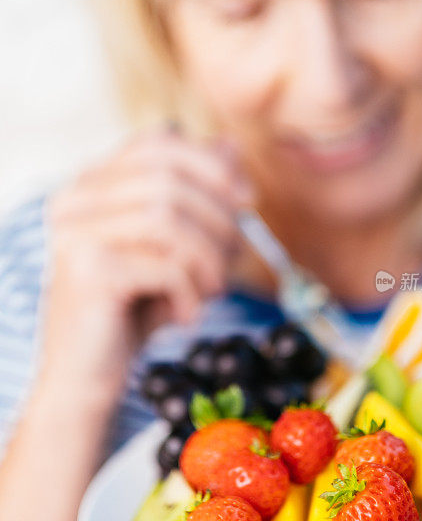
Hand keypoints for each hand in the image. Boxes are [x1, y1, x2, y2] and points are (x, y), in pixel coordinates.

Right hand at [38, 127, 251, 413]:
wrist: (88, 378)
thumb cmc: (134, 310)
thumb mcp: (173, 250)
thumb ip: (198, 198)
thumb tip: (230, 146)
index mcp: (92, 185)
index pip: (158, 142)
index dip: (211, 165)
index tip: (247, 200)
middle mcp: (75, 199)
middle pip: (169, 178)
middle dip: (219, 218)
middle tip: (235, 257)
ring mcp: (75, 233)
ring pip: (169, 218)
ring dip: (209, 257)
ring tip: (212, 289)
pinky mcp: (87, 271)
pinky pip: (165, 265)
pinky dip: (191, 292)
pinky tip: (186, 315)